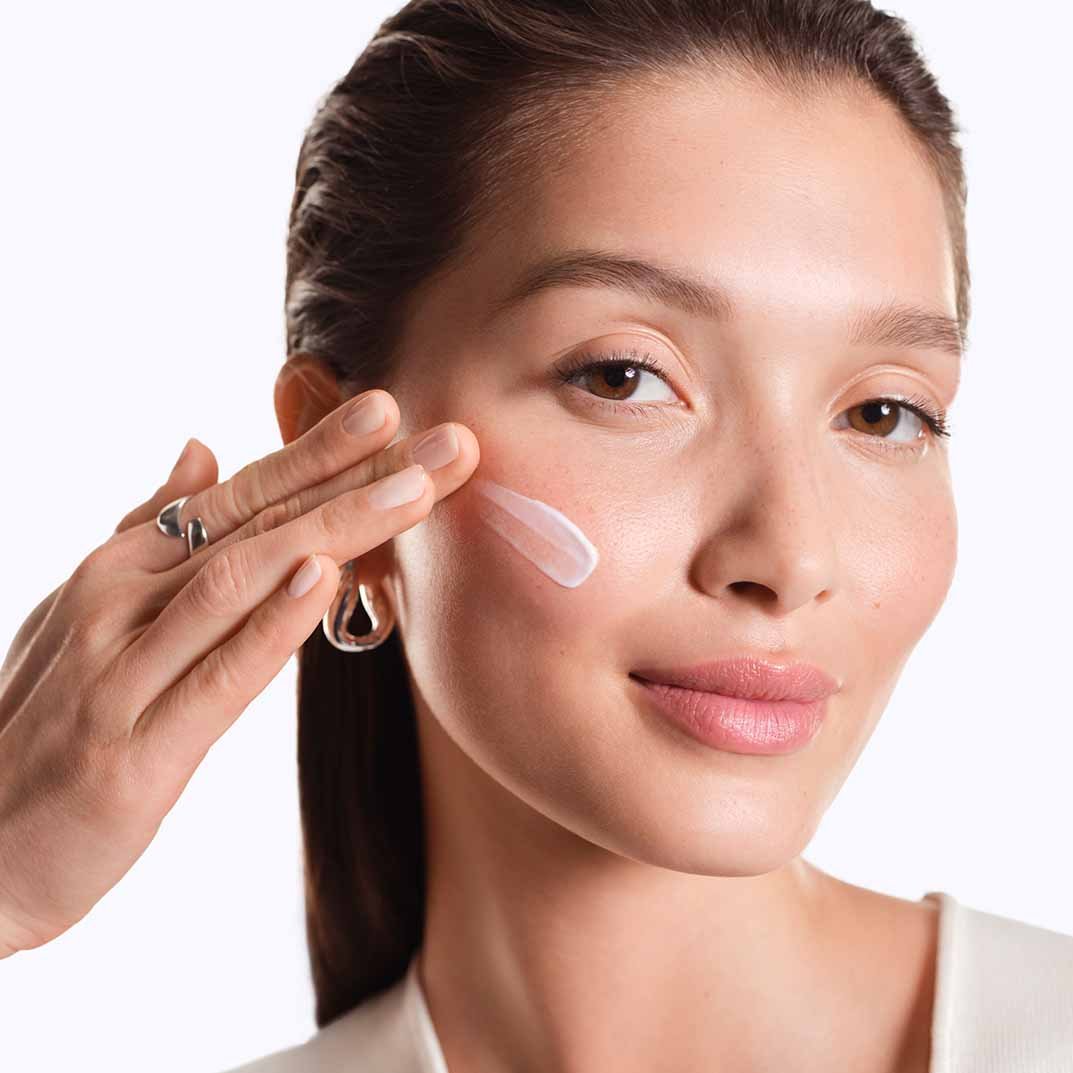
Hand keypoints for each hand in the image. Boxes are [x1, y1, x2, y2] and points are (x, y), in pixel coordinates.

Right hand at [0, 390, 477, 955]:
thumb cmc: (48, 724)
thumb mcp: (91, 610)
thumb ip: (150, 529)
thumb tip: (202, 448)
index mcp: (122, 567)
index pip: (238, 495)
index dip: (316, 451)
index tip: (388, 410)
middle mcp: (121, 599)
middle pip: (257, 521)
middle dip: (357, 474)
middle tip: (446, 438)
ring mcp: (123, 670)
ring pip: (241, 578)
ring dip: (335, 527)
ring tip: (415, 490)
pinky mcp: (135, 750)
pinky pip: (216, 677)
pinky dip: (271, 624)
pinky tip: (325, 578)